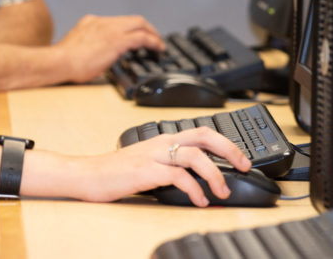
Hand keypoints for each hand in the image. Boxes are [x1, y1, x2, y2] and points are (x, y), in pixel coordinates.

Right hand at [55, 14, 163, 83]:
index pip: (118, 21)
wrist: (59, 61)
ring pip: (140, 24)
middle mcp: (102, 22)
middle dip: (147, 28)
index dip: (130, 29)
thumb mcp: (77, 46)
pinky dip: (153, 41)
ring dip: (152, 34)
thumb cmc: (63, 60)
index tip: (136, 37)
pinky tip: (158, 49)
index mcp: (91, 22)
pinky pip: (142, 37)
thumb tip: (98, 56)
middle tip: (154, 39)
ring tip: (159, 45)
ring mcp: (110, 30)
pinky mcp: (117, 41)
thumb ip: (89, 45)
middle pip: (133, 19)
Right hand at [81, 127, 250, 206]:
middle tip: (243, 167)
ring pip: (194, 156)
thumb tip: (199, 176)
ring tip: (221, 192)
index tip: (241, 159)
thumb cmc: (116, 171)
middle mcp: (161, 143)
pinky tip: (198, 200)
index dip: (226, 143)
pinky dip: (194, 189)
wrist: (88, 174)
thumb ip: (171, 163)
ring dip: (214, 174)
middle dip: (229, 150)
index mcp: (164, 139)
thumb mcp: (148, 162)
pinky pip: (177, 176)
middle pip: (203, 136)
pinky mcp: (145, 172)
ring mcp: (153, 156)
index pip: (202, 132)